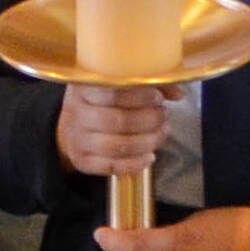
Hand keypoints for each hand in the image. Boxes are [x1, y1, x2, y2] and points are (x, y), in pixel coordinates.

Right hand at [55, 81, 169, 180]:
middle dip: (149, 120)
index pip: (113, 92)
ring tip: (161, 133)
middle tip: (164, 116)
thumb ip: (148, 85)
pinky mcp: (82, 160)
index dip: (140, 96)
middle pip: (118, 121)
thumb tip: (178, 93)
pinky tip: (150, 156)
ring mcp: (77, 138)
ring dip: (147, 142)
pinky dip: (135, 164)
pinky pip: (112, 167)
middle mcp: (76, 112)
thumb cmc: (99, 100)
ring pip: (117, 146)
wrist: (71, 125)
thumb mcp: (115, 84)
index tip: (158, 98)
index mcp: (84, 87)